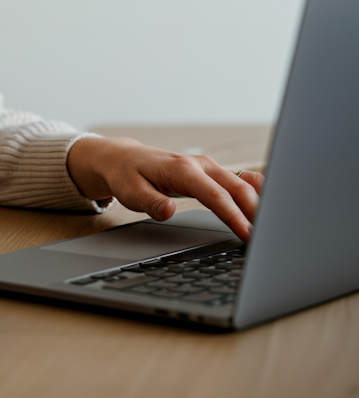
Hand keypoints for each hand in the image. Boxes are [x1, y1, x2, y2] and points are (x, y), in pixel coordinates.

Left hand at [67, 135, 263, 241]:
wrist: (124, 159)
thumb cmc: (128, 175)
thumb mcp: (130, 192)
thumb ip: (150, 202)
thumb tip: (168, 211)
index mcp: (183, 169)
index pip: (216, 195)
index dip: (234, 216)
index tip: (248, 234)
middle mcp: (200, 165)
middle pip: (237, 188)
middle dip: (256, 211)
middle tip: (269, 238)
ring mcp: (207, 167)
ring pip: (241, 185)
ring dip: (258, 204)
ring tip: (273, 228)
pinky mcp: (210, 174)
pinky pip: (236, 184)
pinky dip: (253, 196)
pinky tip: (265, 208)